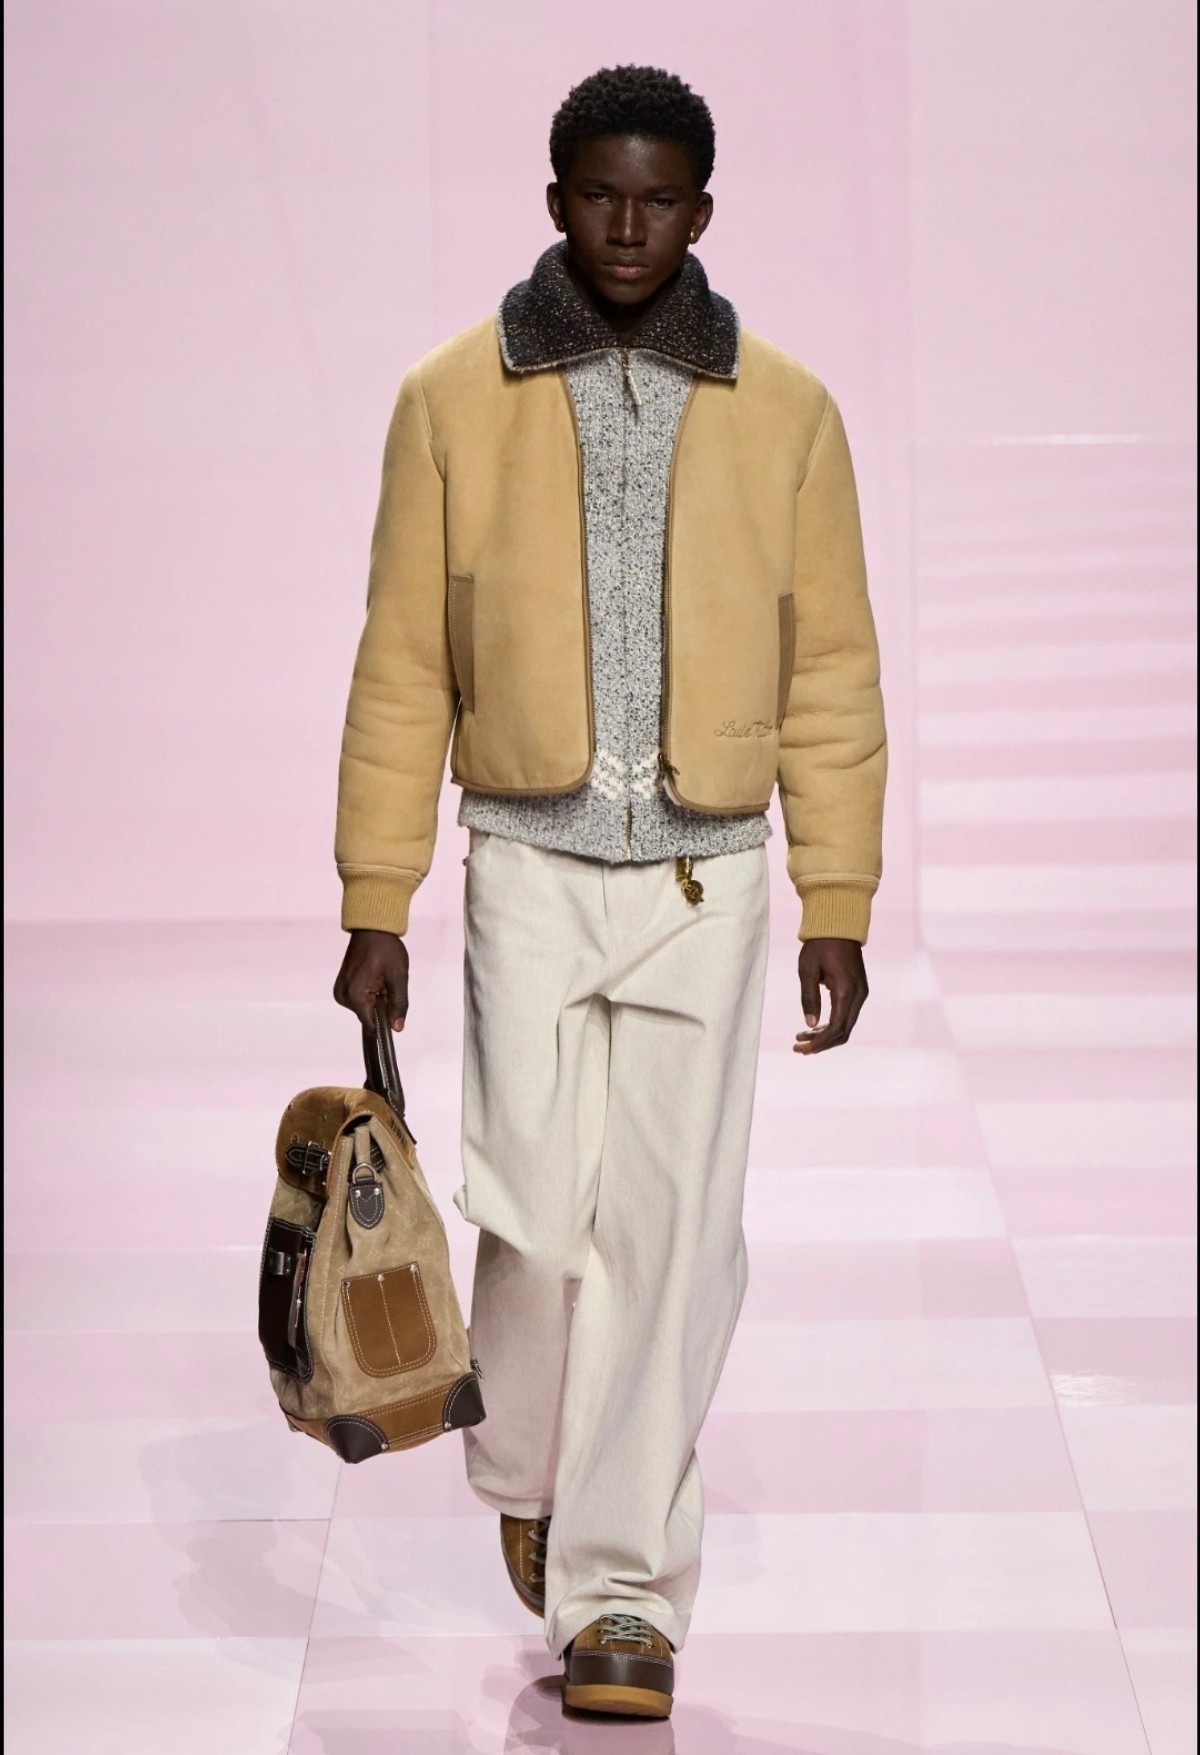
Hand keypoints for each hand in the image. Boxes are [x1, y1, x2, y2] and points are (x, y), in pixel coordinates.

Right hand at [333, 929, 409, 1030]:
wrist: (371, 929)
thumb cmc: (385, 949)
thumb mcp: (398, 977)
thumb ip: (398, 1004)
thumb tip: (397, 1027)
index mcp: (355, 996)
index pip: (371, 1025)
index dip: (385, 1020)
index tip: (392, 1006)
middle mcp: (343, 996)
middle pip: (368, 1016)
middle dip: (381, 1005)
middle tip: (386, 983)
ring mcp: (340, 991)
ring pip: (363, 1008)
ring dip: (375, 998)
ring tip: (379, 978)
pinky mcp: (341, 986)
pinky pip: (358, 999)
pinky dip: (367, 993)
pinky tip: (373, 978)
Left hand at [795, 938, 868, 1055]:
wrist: (839, 925)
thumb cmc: (820, 945)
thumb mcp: (807, 970)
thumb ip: (809, 997)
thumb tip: (810, 1025)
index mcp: (846, 990)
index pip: (836, 1028)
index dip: (819, 1043)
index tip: (802, 1048)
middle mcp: (858, 995)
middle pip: (843, 1032)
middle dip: (822, 1044)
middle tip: (799, 1048)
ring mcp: (861, 993)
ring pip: (846, 1026)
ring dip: (826, 1036)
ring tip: (802, 1039)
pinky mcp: (858, 990)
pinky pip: (847, 1016)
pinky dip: (832, 1025)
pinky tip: (815, 1027)